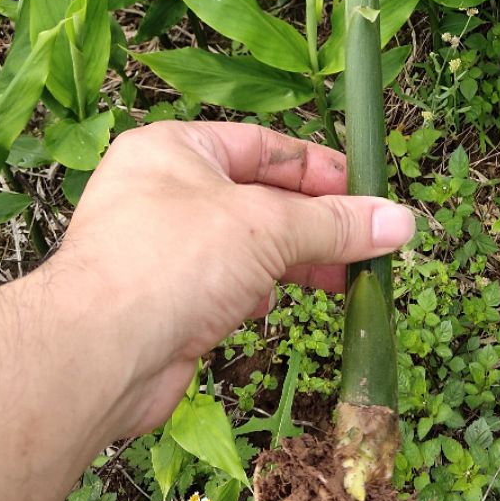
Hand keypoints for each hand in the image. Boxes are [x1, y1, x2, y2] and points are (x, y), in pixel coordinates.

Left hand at [46, 121, 414, 436]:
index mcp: (174, 150)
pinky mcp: (165, 302)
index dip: (320, 170)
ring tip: (344, 279)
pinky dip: (257, 293)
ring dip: (293, 261)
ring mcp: (161, 250)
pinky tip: (274, 303)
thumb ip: (334, 224)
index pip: (264, 147)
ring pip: (245, 247)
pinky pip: (226, 287)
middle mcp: (162, 193)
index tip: (368, 196)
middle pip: (259, 199)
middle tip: (368, 243)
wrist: (99, 354)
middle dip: (315, 224)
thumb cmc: (169, 264)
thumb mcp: (268, 227)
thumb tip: (400, 221)